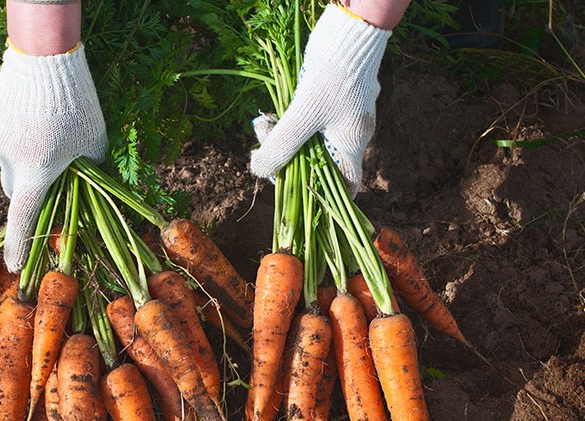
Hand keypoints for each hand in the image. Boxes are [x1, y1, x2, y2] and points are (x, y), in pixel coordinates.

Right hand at [0, 45, 106, 271]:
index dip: (19, 245)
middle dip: (30, 188)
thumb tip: (86, 181)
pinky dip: (13, 132)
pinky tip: (31, 113)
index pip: (24, 218)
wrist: (47, 59)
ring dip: (22, 157)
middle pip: (15, 188)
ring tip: (44, 131)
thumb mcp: (94, 142)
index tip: (14, 267)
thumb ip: (89, 168)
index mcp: (36, 172)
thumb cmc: (78, 104)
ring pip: (6, 160)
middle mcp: (8, 160)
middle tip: (51, 173)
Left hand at [249, 5, 391, 196]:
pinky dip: (290, 120)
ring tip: (264, 127)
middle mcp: (351, 133)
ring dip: (285, 138)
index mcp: (352, 144)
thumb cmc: (333, 75)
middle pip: (320, 163)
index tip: (297, 198)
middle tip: (265, 153)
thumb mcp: (302, 115)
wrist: (349, 29)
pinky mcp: (331, 97)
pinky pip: (308, 119)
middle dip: (290, 162)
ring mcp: (342, 114)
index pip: (347, 186)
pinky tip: (273, 115)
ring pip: (310, 140)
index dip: (326, 199)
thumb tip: (259, 172)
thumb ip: (281, 146)